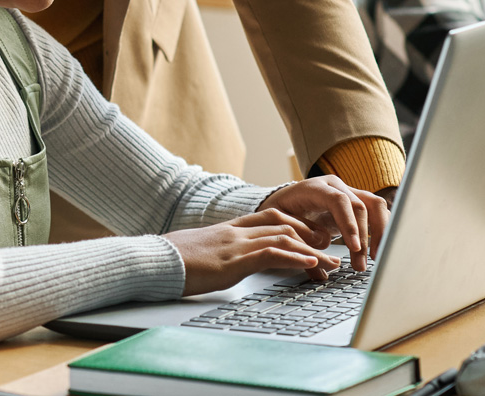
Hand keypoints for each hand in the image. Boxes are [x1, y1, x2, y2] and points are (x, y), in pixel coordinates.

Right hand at [164, 208, 338, 294]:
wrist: (153, 260)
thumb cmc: (171, 260)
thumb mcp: (200, 254)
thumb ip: (218, 254)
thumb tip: (224, 264)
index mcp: (229, 228)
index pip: (271, 218)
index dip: (297, 226)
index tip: (314, 239)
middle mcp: (236, 231)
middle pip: (284, 225)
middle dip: (312, 238)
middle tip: (331, 253)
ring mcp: (235, 243)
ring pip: (284, 238)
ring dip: (312, 253)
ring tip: (331, 265)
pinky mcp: (233, 260)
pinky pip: (271, 254)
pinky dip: (295, 258)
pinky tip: (311, 266)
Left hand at [258, 175, 390, 273]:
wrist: (284, 201)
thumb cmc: (282, 213)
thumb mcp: (282, 225)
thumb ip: (300, 241)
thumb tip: (320, 264)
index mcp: (314, 188)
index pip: (338, 201)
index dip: (349, 224)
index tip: (353, 248)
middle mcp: (335, 186)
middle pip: (360, 205)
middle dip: (363, 238)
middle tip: (361, 264)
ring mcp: (348, 192)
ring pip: (375, 206)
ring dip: (379, 234)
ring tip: (373, 258)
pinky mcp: (356, 204)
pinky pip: (377, 213)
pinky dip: (380, 232)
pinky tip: (375, 251)